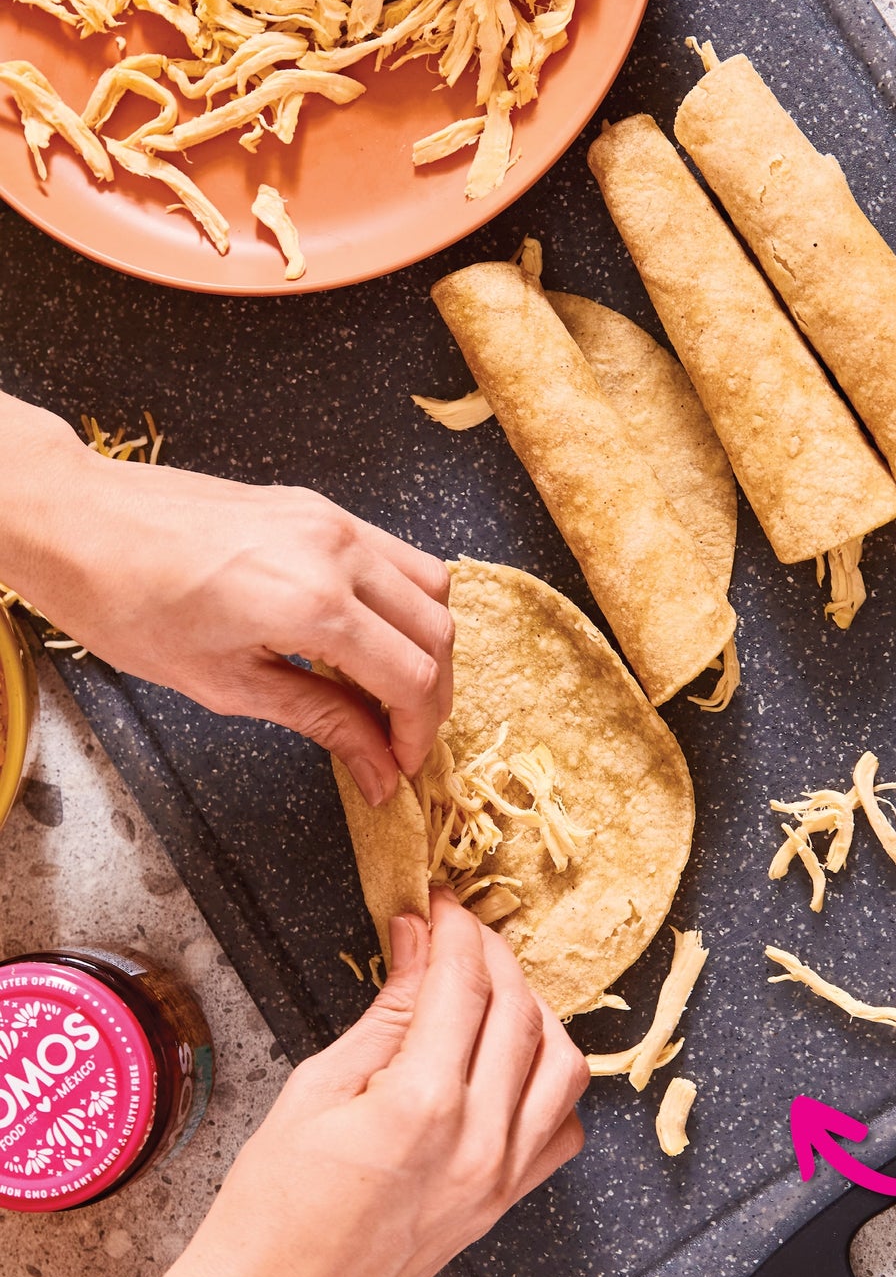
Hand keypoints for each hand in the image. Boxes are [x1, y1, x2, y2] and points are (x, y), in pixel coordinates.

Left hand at [0, 393, 451, 803]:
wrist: (79, 521)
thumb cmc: (128, 605)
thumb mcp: (225, 685)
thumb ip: (322, 721)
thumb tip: (379, 768)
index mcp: (313, 603)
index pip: (410, 676)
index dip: (417, 731)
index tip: (402, 765)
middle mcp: (339, 553)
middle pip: (436, 632)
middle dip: (431, 694)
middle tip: (403, 736)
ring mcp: (335, 521)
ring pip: (432, 587)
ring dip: (427, 642)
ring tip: (391, 685)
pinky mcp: (322, 508)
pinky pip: (397, 555)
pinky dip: (404, 600)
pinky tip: (369, 633)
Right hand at [87, 891, 590, 1276]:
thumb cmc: (271, 1212)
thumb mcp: (317, 1088)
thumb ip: (386, 1011)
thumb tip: (418, 943)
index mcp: (423, 1105)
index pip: (464, 984)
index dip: (456, 931)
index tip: (442, 907)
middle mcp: (479, 1141)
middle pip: (518, 1010)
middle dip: (492, 956)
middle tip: (460, 934)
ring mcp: (500, 1177)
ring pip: (561, 1063)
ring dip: (533, 1011)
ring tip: (490, 991)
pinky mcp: (504, 1204)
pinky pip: (562, 1128)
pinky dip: (551, 1084)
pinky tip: (514, 1065)